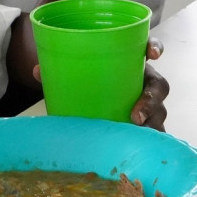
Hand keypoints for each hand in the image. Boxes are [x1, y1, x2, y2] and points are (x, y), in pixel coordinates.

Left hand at [32, 32, 169, 131]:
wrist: (89, 101)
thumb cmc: (88, 81)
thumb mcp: (75, 72)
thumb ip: (58, 68)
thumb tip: (37, 71)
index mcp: (131, 61)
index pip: (149, 48)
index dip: (155, 48)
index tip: (153, 55)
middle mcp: (144, 81)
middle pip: (160, 85)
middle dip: (152, 98)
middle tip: (135, 114)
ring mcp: (148, 104)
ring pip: (160, 111)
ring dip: (152, 122)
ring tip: (136, 134)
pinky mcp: (146, 124)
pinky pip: (155, 132)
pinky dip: (151, 140)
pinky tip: (143, 149)